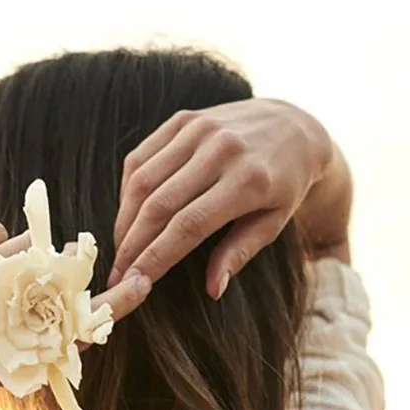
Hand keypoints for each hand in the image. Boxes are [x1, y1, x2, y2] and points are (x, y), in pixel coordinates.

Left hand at [0, 222, 151, 390]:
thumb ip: (12, 367)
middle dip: (53, 277)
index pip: (77, 320)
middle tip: (25, 289)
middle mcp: (1, 307)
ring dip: (15, 260)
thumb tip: (49, 356)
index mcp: (10, 342)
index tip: (140, 285)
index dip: (114, 302)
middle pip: (56, 276)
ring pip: (24, 250)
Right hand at [109, 99, 333, 297]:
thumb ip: (240, 253)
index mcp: (248, 180)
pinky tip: (126, 216)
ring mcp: (199, 129)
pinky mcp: (184, 119)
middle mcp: (221, 149)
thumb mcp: (273, 223)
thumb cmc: (284, 185)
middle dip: (132, 245)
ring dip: (124, 220)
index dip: (156, 257)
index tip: (134, 283)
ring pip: (144, 181)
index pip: (188, 226)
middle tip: (116, 275)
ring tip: (119, 249)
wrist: (293, 125)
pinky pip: (142, 157)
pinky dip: (128, 190)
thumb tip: (212, 290)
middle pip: (159, 205)